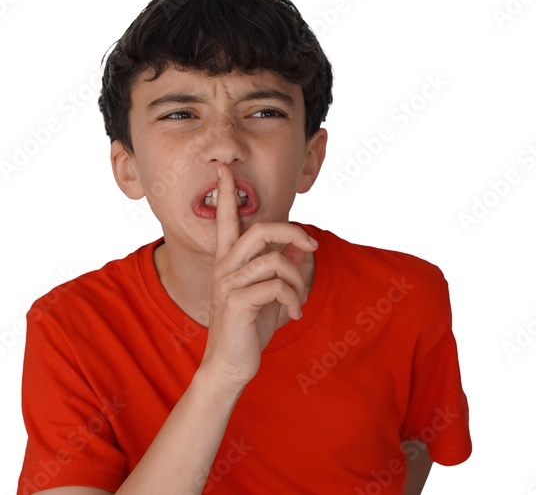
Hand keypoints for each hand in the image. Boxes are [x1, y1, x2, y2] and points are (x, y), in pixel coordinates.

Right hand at [198, 163, 316, 389]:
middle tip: (311, 245)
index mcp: (230, 261)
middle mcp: (225, 267)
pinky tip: (295, 313)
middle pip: (259, 230)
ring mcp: (229, 284)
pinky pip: (277, 286)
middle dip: (292, 232)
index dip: (224, 194)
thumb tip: (303, 245)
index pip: (225, 220)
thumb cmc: (249, 329)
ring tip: (300, 298)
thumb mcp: (272, 294)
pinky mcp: (237, 302)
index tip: (224, 169)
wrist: (230, 366)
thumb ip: (286, 268)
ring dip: (298, 278)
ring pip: (275, 260)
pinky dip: (295, 298)